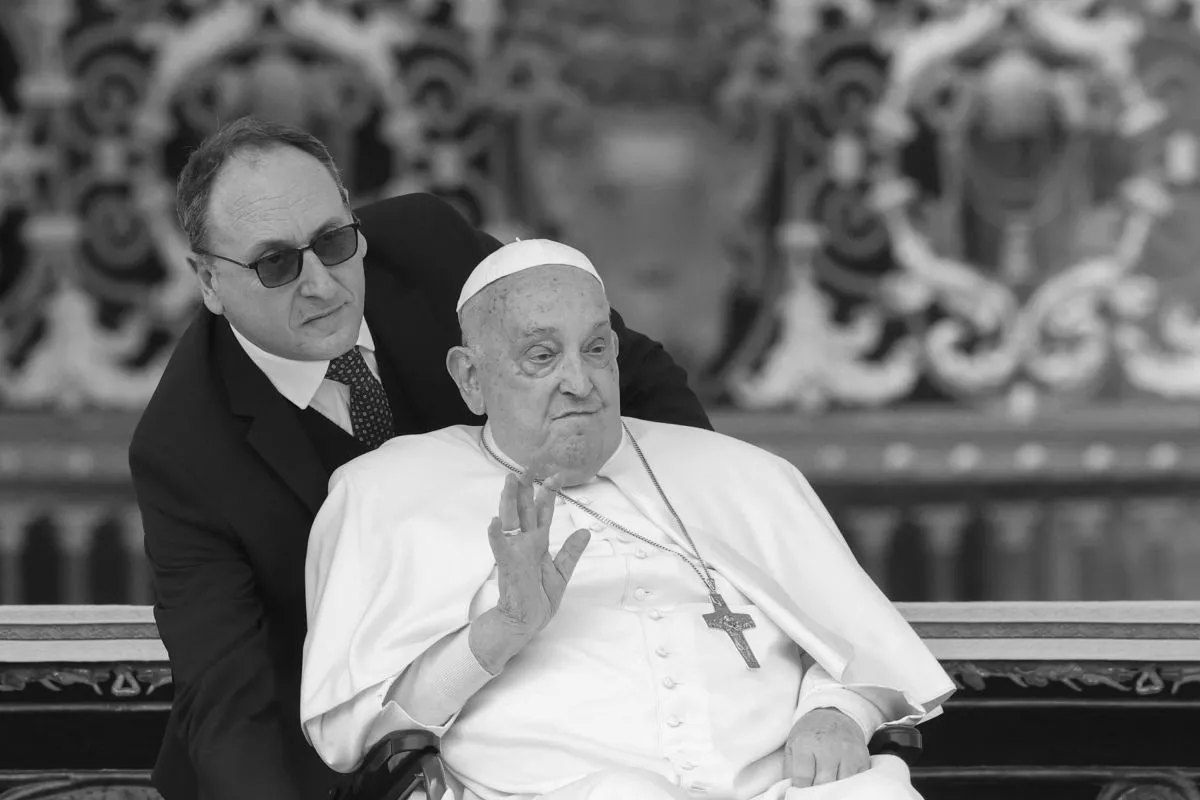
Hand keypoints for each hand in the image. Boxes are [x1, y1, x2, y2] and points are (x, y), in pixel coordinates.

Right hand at [488, 470, 590, 635]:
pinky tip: (494, 522)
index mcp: (538, 544)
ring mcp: (514, 554)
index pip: (542, 513)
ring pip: (510, 522)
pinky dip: (496, 536)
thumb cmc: (538, 600)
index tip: (556, 475)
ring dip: (508, 501)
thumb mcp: (561, 574)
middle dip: (526, 488)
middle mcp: (525, 544)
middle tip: (528, 466)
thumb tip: (585, 531)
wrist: (522, 624)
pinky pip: (500, 549)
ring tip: (508, 481)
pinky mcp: (507, 568)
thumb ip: (571, 552)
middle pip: (524, 510)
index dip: (548, 494)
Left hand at [786, 708, 869, 787]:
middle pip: (822, 784)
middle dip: (816, 791)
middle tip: (812, 791)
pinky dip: (847, 785)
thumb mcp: (792, 746)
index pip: (803, 779)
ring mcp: (847, 752)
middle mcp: (828, 747)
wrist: (833, 715)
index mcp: (806, 743)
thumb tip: (791, 791)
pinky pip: (856, 781)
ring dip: (833, 789)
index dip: (800, 790)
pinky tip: (839, 780)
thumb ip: (790, 771)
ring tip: (825, 786)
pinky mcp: (862, 758)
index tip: (800, 793)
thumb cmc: (810, 734)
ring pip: (841, 784)